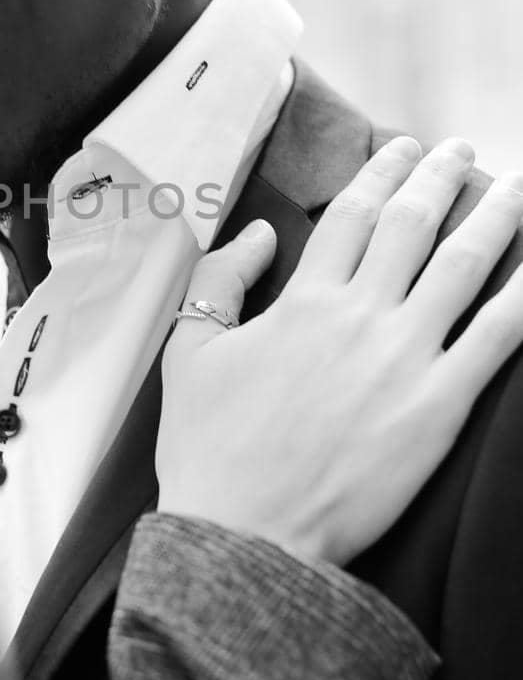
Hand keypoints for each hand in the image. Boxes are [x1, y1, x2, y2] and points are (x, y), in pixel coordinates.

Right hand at [156, 136, 522, 563]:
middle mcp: (359, 316)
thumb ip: (221, 282)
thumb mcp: (188, 353)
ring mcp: (404, 359)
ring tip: (514, 187)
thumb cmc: (211, 448)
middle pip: (412, 224)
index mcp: (302, 301)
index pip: (352, 214)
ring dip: (495, 216)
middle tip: (463, 152)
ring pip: (463, 266)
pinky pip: (498, 338)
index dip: (382, 173)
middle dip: (442, 176)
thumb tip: (260, 235)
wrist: (245, 531)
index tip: (404, 148)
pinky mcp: (439, 408)